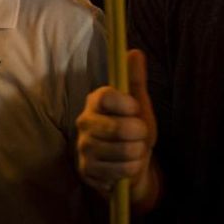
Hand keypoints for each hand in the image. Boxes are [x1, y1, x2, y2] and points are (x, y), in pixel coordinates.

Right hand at [76, 49, 156, 199]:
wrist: (129, 166)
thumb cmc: (133, 132)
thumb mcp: (138, 106)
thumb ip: (135, 80)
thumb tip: (134, 52)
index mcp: (95, 102)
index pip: (106, 96)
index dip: (126, 104)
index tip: (136, 109)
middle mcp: (84, 122)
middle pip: (119, 127)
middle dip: (140, 134)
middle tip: (139, 136)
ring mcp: (83, 147)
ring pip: (124, 151)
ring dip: (138, 154)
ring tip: (134, 152)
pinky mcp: (86, 170)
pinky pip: (120, 171)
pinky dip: (131, 171)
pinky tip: (124, 167)